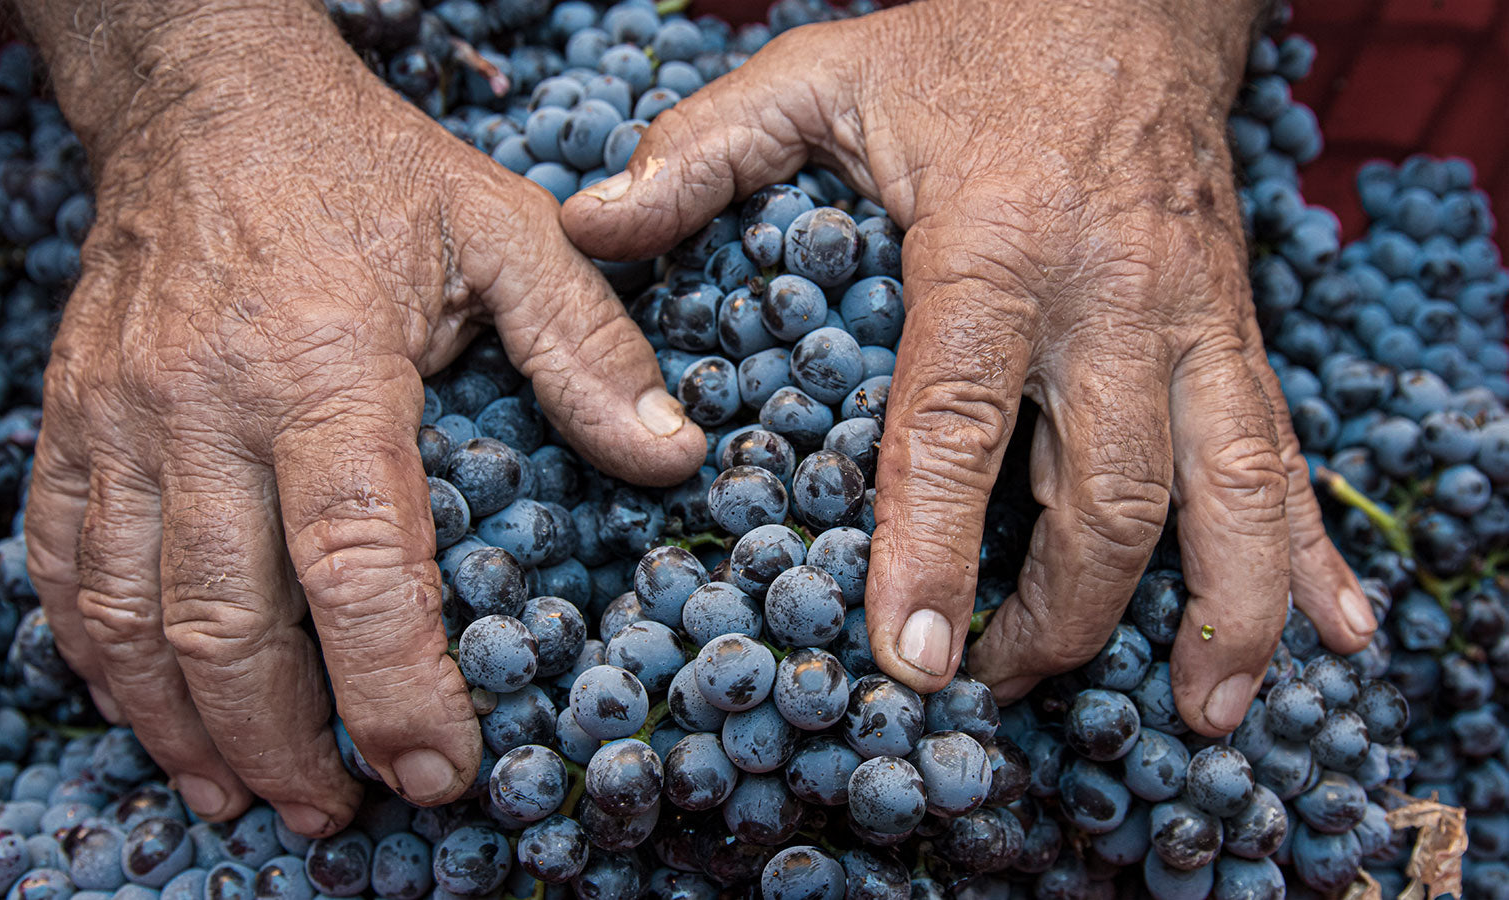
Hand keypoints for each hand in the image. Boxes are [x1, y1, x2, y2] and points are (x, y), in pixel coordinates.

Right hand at [19, 2, 703, 833]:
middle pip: (228, 624)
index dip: (395, 689)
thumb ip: (589, 347)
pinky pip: (59, 562)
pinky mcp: (69, 417)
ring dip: (182, 730)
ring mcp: (121, 417)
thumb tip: (673, 458)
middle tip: (336, 816)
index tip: (435, 774)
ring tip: (241, 800)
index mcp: (329, 369)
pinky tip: (146, 713)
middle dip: (283, 745)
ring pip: (127, 616)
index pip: (356, 567)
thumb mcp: (506, 231)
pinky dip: (95, 658)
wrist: (206, 98)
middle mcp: (207, 405)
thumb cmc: (368, 171)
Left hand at [561, 0, 1374, 734]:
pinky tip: (1334, 636)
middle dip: (1060, 611)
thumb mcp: (821, 74)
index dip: (931, 541)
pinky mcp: (1243, 329)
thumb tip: (590, 223)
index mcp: (996, 242)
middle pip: (1105, 487)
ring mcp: (1199, 317)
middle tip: (992, 687)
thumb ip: (704, 150)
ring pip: (1232, 486)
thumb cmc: (964, 47)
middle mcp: (1115, 295)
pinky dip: (1314, 550)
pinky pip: (1290, 450)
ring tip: (1202, 713)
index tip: (909, 651)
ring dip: (1220, 611)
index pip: (960, 414)